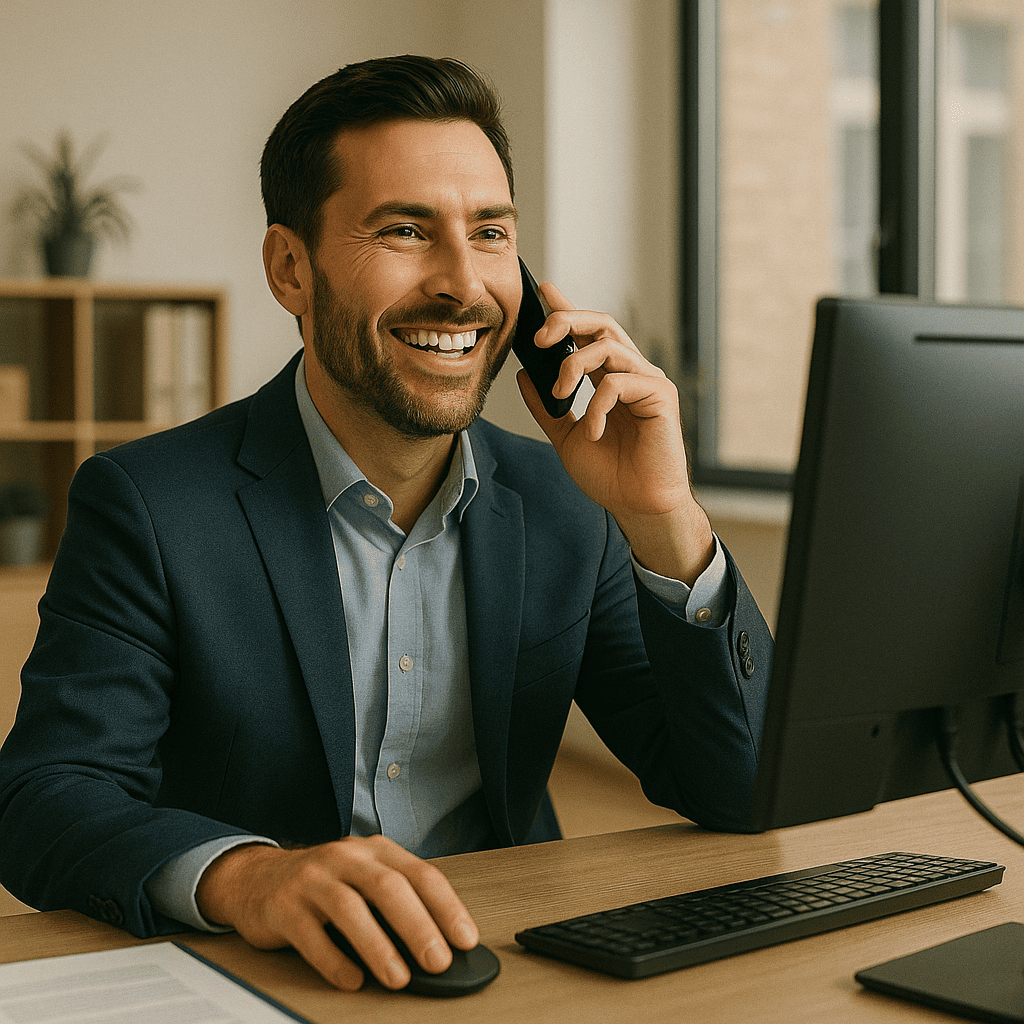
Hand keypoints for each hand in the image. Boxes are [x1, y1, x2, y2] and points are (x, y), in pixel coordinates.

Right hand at [194, 835, 478, 990]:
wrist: (257, 878)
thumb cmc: (325, 883)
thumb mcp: (364, 880)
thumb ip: (397, 903)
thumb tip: (441, 944)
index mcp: (375, 850)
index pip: (420, 874)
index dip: (446, 906)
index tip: (465, 939)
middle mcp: (346, 857)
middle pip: (388, 887)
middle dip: (418, 926)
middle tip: (439, 961)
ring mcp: (313, 878)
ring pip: (350, 909)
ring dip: (379, 947)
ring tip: (399, 978)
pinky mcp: (283, 905)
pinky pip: (311, 935)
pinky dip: (334, 961)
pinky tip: (352, 980)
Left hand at [517, 281, 713, 585]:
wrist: (636, 506)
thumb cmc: (610, 475)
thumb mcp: (564, 437)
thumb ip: (546, 407)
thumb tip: (523, 374)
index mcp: (610, 378)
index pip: (587, 333)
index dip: (567, 308)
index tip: (542, 290)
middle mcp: (631, 372)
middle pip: (601, 323)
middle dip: (566, 320)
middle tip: (538, 337)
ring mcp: (648, 382)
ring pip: (608, 347)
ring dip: (573, 366)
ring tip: (559, 394)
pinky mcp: (661, 397)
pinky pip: (620, 383)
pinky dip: (597, 404)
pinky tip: (592, 431)